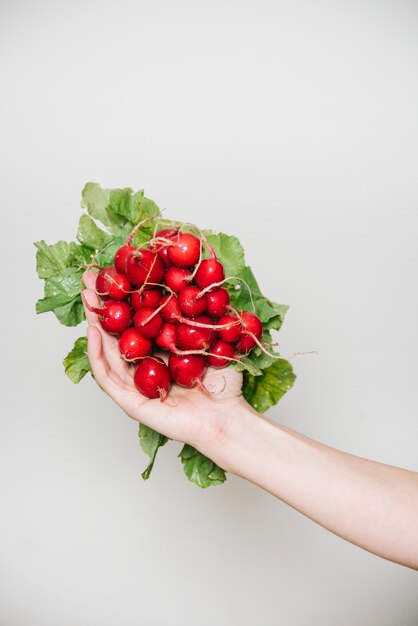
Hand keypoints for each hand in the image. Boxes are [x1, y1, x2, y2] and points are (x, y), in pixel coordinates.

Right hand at [82, 270, 244, 454]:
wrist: (226, 418)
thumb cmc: (224, 385)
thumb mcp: (217, 341)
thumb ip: (208, 316)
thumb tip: (207, 281)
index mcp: (160, 351)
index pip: (135, 321)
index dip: (125, 297)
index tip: (118, 271)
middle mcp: (142, 365)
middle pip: (115, 331)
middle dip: (102, 304)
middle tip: (91, 278)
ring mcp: (132, 383)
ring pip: (105, 350)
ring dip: (94, 322)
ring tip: (88, 296)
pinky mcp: (128, 401)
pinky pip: (106, 375)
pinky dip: (97, 352)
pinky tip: (94, 330)